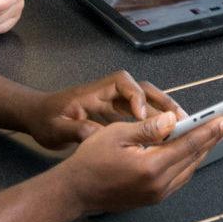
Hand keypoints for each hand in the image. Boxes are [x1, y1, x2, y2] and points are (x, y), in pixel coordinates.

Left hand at [22, 71, 181, 148]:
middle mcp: (109, 93)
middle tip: (180, 120)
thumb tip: (95, 136)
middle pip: (143, 90)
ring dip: (165, 113)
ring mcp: (115, 103)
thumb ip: (75, 131)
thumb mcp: (56, 128)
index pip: (122, 83)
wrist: (38, 118)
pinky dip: (157, 124)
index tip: (142, 115)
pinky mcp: (118, 114)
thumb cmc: (46, 119)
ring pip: (147, 102)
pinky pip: (143, 115)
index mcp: (94, 91)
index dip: (136, 97)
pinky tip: (168, 138)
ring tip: (184, 128)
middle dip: (163, 102)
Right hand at [55, 111, 222, 213]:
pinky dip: (188, 162)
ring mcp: (158, 195)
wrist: (76, 191)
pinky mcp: (154, 198)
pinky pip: (179, 178)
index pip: (189, 145)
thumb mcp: (116, 134)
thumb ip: (148, 128)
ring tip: (211, 133)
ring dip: (200, 151)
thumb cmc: (91, 159)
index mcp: (151, 167)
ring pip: (189, 169)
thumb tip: (173, 119)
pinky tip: (189, 150)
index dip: (210, 130)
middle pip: (194, 158)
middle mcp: (159, 185)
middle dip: (210, 139)